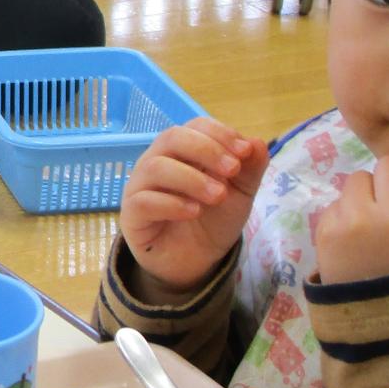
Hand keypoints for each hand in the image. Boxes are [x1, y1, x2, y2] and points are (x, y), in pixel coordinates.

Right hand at [119, 117, 270, 290]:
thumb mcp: (241, 194)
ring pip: (155, 167)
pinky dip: (172, 203)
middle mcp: (157, 161)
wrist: (198, 261)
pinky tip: (194, 211)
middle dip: (206, 150)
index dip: (220, 134)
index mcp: (183, 151)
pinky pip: (143, 201)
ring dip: (192, 178)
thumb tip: (257, 142)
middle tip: (232, 170)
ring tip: (218, 196)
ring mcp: (140, 187)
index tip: (245, 152)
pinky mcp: (131, 215)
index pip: (195, 126)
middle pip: (172, 138)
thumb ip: (250, 169)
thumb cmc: (214, 220)